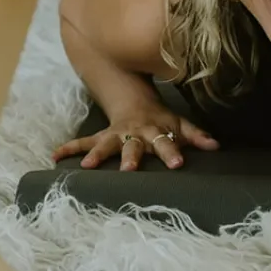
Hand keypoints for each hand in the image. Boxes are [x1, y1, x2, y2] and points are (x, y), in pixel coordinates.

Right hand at [51, 109, 219, 170]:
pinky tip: (54, 157)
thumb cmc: (160, 118)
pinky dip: (69, 148)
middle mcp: (133, 134)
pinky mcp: (101, 137)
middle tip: (129, 171)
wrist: (134, 99)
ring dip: (96, 155)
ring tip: (86, 167)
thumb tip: (216, 146)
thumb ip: (196, 135)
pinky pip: (83, 142)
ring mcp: (115, 135)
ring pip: (104, 144)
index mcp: (155, 130)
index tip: (177, 164)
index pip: (166, 141)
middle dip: (131, 157)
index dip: (171, 152)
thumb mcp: (179, 122)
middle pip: (133, 146)